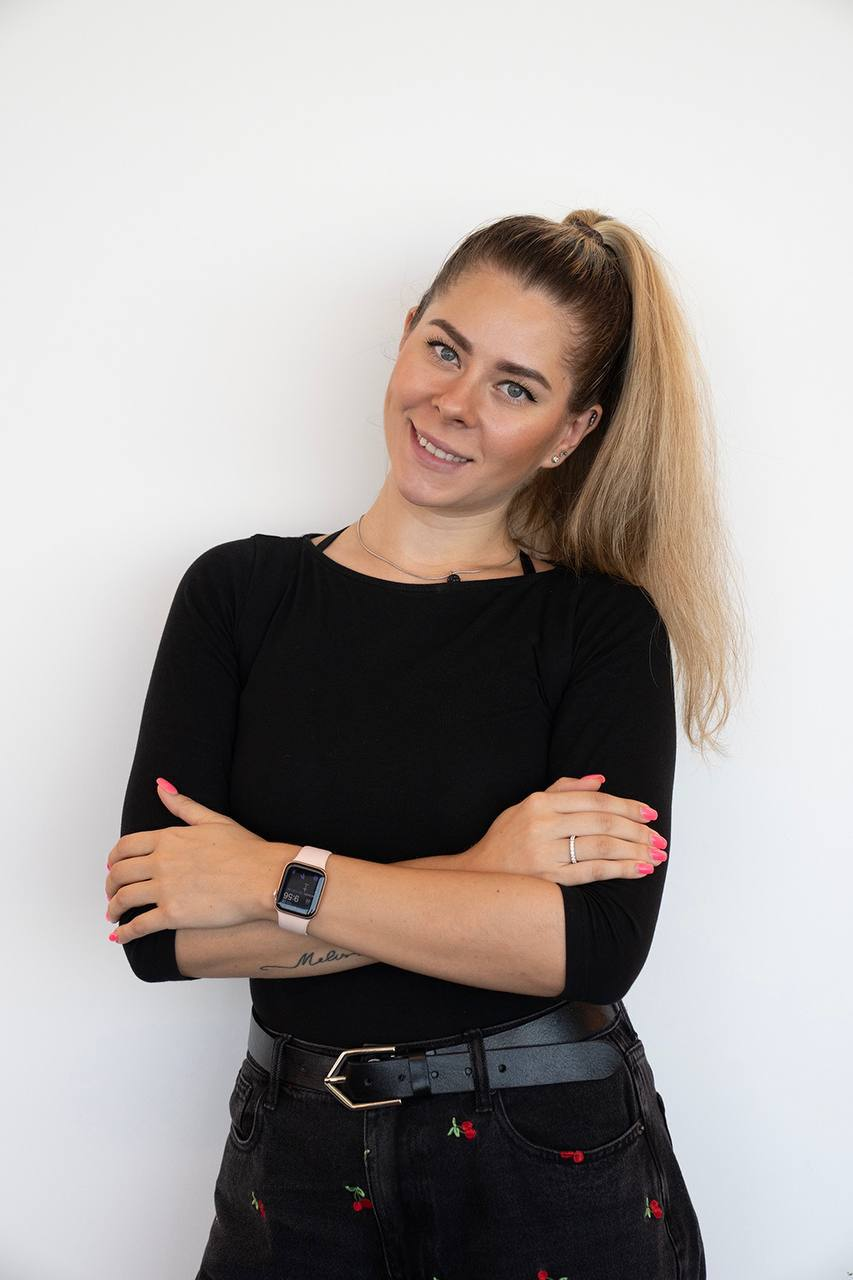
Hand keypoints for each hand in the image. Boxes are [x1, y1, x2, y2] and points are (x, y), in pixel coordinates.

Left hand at [105, 781, 293, 943]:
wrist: (264, 878)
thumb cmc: (246, 850)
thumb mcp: (213, 820)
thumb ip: (183, 804)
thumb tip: (161, 786)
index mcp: (168, 838)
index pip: (125, 847)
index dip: (113, 858)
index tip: (113, 866)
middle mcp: (161, 862)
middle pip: (119, 873)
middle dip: (110, 884)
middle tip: (111, 893)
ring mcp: (165, 889)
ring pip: (123, 899)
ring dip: (113, 908)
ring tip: (113, 915)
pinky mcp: (173, 915)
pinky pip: (138, 926)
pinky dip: (123, 933)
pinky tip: (119, 936)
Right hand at [464, 776, 666, 885]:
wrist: (476, 877)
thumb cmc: (505, 841)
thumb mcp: (526, 806)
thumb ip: (562, 790)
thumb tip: (600, 780)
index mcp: (539, 803)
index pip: (594, 800)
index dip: (626, 805)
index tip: (650, 813)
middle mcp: (542, 825)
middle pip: (603, 822)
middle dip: (638, 830)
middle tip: (659, 837)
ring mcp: (546, 853)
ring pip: (603, 846)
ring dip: (636, 850)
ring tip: (656, 855)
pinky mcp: (550, 879)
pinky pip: (594, 871)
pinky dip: (621, 869)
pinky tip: (639, 869)